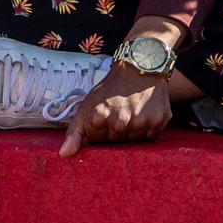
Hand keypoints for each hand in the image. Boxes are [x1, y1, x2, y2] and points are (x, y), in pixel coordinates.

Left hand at [58, 63, 172, 156]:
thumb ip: (74, 133)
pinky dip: (147, 130)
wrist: (138, 67)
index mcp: (99, 118)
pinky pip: (150, 138)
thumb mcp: (87, 106)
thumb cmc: (110, 89)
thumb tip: (64, 155)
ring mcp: (140, 122)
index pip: (98, 141)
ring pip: (133, 143)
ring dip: (132, 132)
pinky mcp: (158, 121)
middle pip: (116, 143)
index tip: (105, 114)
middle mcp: (120, 122)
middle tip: (119, 112)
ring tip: (132, 112)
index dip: (100, 130)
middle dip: (116, 132)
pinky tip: (144, 114)